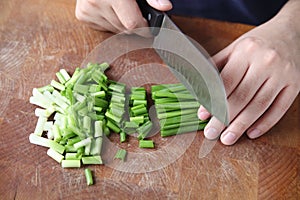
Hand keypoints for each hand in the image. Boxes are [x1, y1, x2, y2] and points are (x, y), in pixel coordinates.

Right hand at [75, 0, 171, 34]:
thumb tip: (165, 7)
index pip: (132, 24)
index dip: (144, 28)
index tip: (149, 28)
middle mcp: (97, 3)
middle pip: (124, 29)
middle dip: (133, 24)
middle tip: (133, 11)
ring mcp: (88, 11)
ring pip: (114, 30)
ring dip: (121, 24)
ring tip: (120, 7)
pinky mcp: (83, 15)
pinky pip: (103, 28)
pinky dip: (109, 22)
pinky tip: (109, 9)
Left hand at [198, 9, 299, 144]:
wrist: (291, 32)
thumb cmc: (256, 43)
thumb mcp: (234, 47)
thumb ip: (216, 66)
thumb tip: (197, 86)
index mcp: (246, 51)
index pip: (226, 82)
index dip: (213, 101)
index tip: (202, 116)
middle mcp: (266, 62)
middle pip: (242, 97)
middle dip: (224, 119)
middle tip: (211, 134)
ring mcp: (283, 74)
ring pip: (259, 106)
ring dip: (242, 125)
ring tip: (227, 139)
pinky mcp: (296, 85)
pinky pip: (280, 108)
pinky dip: (265, 123)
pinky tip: (252, 133)